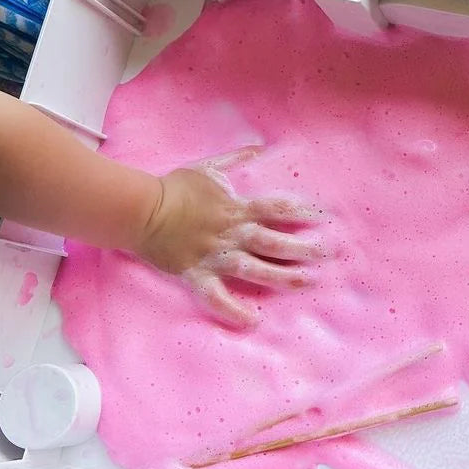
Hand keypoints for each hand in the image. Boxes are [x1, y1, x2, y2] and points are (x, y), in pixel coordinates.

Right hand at [135, 149, 321, 325]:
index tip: (323, 218)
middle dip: (303, 248)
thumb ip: (235, 158)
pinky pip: (217, 296)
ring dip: (281, 276)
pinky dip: (233, 309)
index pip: (276, 208)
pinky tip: (252, 321)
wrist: (142, 210)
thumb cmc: (174, 187)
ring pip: (254, 269)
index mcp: (236, 208)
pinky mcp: (197, 273)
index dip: (301, 212)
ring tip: (305, 283)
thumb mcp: (208, 166)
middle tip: (327, 254)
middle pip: (274, 241)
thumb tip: (258, 148)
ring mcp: (215, 255)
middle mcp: (231, 233)